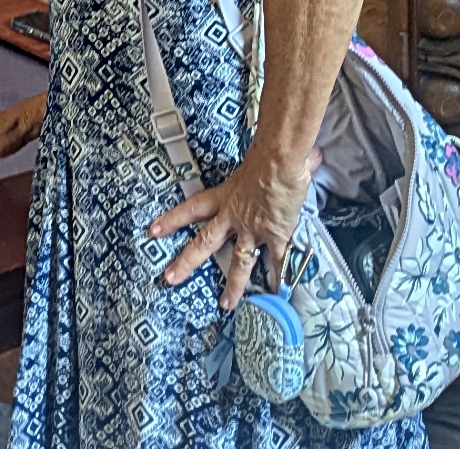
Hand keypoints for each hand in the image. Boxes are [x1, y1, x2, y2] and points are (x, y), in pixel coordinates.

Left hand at [146, 143, 321, 311]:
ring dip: (233, 286)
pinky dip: (279, 279)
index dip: (172, 219)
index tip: (154, 231)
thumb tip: (306, 156)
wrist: (278, 163)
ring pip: (239, 263)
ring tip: (225, 305)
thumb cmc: (267, 155)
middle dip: (186, 262)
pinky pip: (277, 263)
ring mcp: (253, 230)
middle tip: (170, 279)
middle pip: (204, 244)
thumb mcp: (259, 158)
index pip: (191, 209)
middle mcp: (233, 217)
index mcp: (225, 196)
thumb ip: (269, 162)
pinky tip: (278, 295)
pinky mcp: (275, 237)